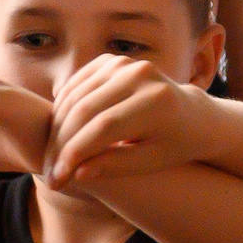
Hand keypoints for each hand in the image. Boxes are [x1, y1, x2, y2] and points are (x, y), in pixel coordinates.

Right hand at [44, 55, 217, 186]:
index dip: (75, 154)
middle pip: (85, 110)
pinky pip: (76, 86)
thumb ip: (116, 166)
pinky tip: (57, 133)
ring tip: (51, 159)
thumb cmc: (174, 145)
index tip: (58, 180)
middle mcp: (141, 75)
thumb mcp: (151, 162)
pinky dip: (62, 109)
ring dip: (56, 129)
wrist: (193, 114)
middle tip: (49, 173)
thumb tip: (76, 173)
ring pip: (75, 98)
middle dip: (60, 145)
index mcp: (157, 102)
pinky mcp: (112, 61)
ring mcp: (125, 64)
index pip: (104, 128)